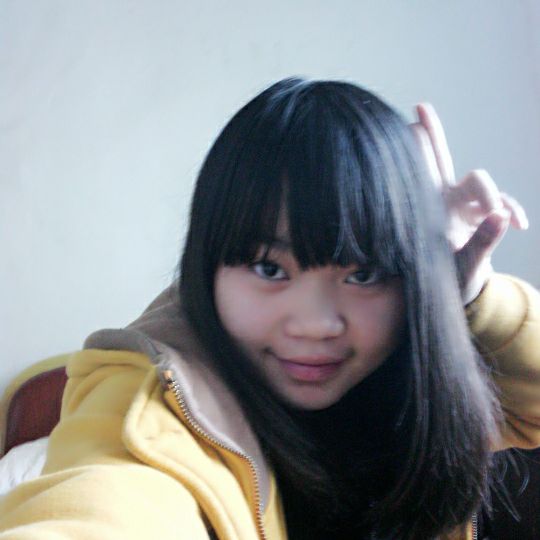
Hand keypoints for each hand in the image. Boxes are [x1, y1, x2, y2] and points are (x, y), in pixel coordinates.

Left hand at [410, 103, 528, 303]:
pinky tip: (519, 223)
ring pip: (480, 182)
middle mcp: (444, 201)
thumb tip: (502, 215)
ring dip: (491, 194)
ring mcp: (465, 207)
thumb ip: (481, 243)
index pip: (419, 178)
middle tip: (421, 108)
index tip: (407, 128)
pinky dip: (511, 210)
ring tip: (500, 213)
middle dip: (432, 136)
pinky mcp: (484, 216)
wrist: (463, 294)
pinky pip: (502, 205)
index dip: (413, 155)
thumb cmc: (447, 280)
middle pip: (440, 161)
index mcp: (428, 211)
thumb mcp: (458, 267)